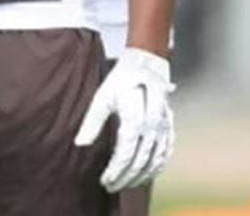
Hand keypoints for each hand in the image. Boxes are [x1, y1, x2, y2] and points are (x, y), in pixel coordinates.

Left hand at [74, 47, 175, 191]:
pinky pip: (166, 151)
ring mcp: (163, 125)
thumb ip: (92, 122)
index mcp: (135, 116)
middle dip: (126, 177)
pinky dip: (157, 166)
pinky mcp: (169, 125)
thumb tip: (80, 143)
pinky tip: (148, 173)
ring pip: (156, 159)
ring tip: (127, 184)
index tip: (105, 180)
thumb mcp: (102, 97)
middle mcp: (153, 123)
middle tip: (112, 186)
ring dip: (142, 176)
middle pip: (140, 160)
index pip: (126, 152)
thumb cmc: (121, 80)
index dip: (116, 170)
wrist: (146, 63)